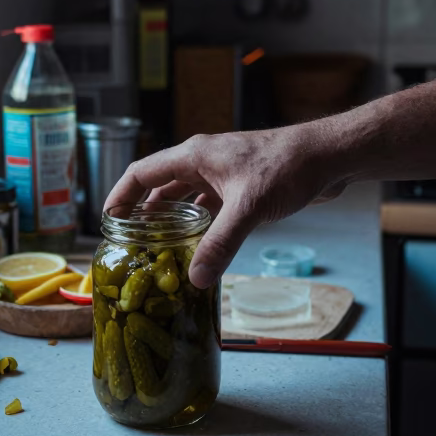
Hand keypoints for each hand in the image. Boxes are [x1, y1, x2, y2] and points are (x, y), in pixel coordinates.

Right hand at [104, 124, 348, 287]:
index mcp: (194, 156)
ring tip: (159, 248)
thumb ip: (220, 243)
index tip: (107, 221)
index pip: (141, 173)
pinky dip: (199, 224)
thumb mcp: (248, 208)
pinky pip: (209, 206)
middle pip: (160, 186)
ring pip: (185, 197)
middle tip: (131, 243)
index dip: (120, 195)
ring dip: (172, 220)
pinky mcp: (241, 186)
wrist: (328, 157)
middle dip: (143, 213)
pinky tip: (199, 245)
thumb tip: (195, 278)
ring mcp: (223, 173)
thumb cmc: (288, 167)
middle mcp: (203, 162)